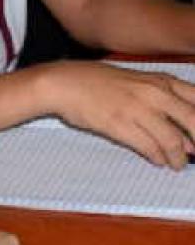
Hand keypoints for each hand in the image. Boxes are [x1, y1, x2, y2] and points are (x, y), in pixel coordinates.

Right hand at [40, 61, 194, 167]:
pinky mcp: (120, 124)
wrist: (63, 83)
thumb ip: (162, 102)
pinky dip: (158, 157)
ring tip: (176, 164)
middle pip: (193, 121)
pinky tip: (158, 161)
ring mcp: (137, 108)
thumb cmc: (98, 81)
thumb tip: (187, 135)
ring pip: (173, 140)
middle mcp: (154, 93)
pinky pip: (149, 147)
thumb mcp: (137, 82)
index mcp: (161, 80)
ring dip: (178, 157)